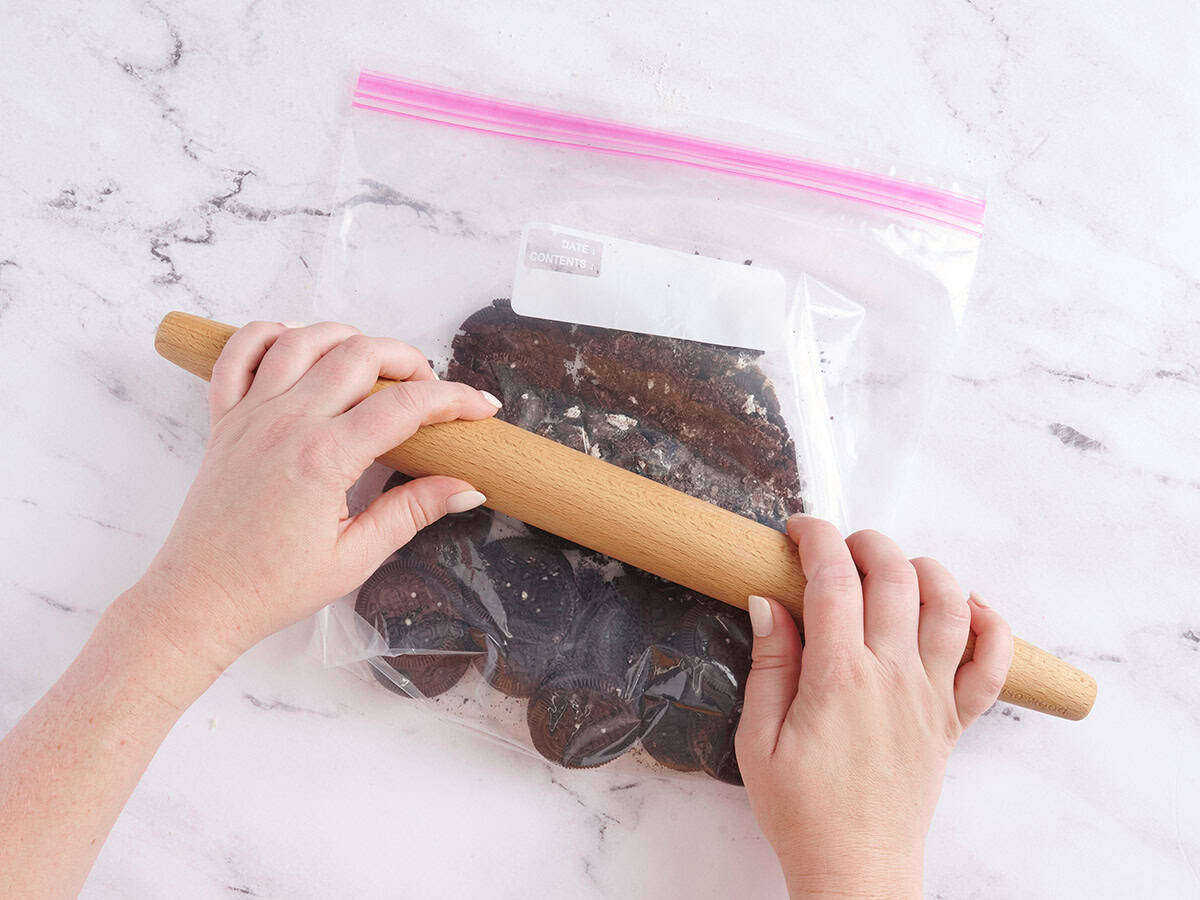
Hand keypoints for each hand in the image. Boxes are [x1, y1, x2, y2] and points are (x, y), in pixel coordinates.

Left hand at [125, 321, 501, 672]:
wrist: (199, 599)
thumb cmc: (273, 586)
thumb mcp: (356, 558)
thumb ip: (412, 512)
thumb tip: (465, 488)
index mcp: (324, 458)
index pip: (405, 407)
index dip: (454, 400)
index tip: (482, 408)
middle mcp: (287, 424)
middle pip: (360, 354)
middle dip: (409, 361)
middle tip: (430, 391)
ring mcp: (251, 414)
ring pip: (304, 340)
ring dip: (348, 339)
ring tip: (375, 367)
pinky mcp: (224, 419)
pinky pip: (239, 353)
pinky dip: (270, 335)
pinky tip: (298, 347)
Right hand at [735, 517, 1012, 897]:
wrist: (855, 867)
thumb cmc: (801, 810)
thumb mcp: (756, 739)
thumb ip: (769, 664)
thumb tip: (768, 602)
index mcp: (838, 678)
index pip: (834, 580)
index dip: (816, 539)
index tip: (798, 530)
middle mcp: (893, 677)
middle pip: (896, 576)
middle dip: (866, 542)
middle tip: (837, 547)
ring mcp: (931, 696)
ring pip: (950, 604)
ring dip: (925, 569)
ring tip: (893, 570)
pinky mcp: (954, 720)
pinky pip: (992, 663)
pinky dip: (988, 624)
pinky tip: (961, 609)